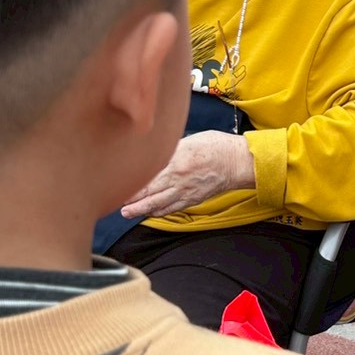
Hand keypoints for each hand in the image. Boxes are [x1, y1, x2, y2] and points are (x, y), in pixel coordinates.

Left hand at [120, 132, 255, 219]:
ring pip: (159, 204)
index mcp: (175, 161)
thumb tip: (154, 154)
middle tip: (117, 204)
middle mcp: (178, 178)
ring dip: (141, 210)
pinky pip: (172, 208)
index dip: (131, 182)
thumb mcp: (188, 141)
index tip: (117, 184)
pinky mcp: (192, 199)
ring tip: (127, 213)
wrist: (237, 162)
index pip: (147, 175)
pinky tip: (150, 213)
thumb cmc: (216, 147)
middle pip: (149, 193)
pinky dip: (159, 212)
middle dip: (131, 200)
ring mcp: (185, 191)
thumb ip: (169, 150)